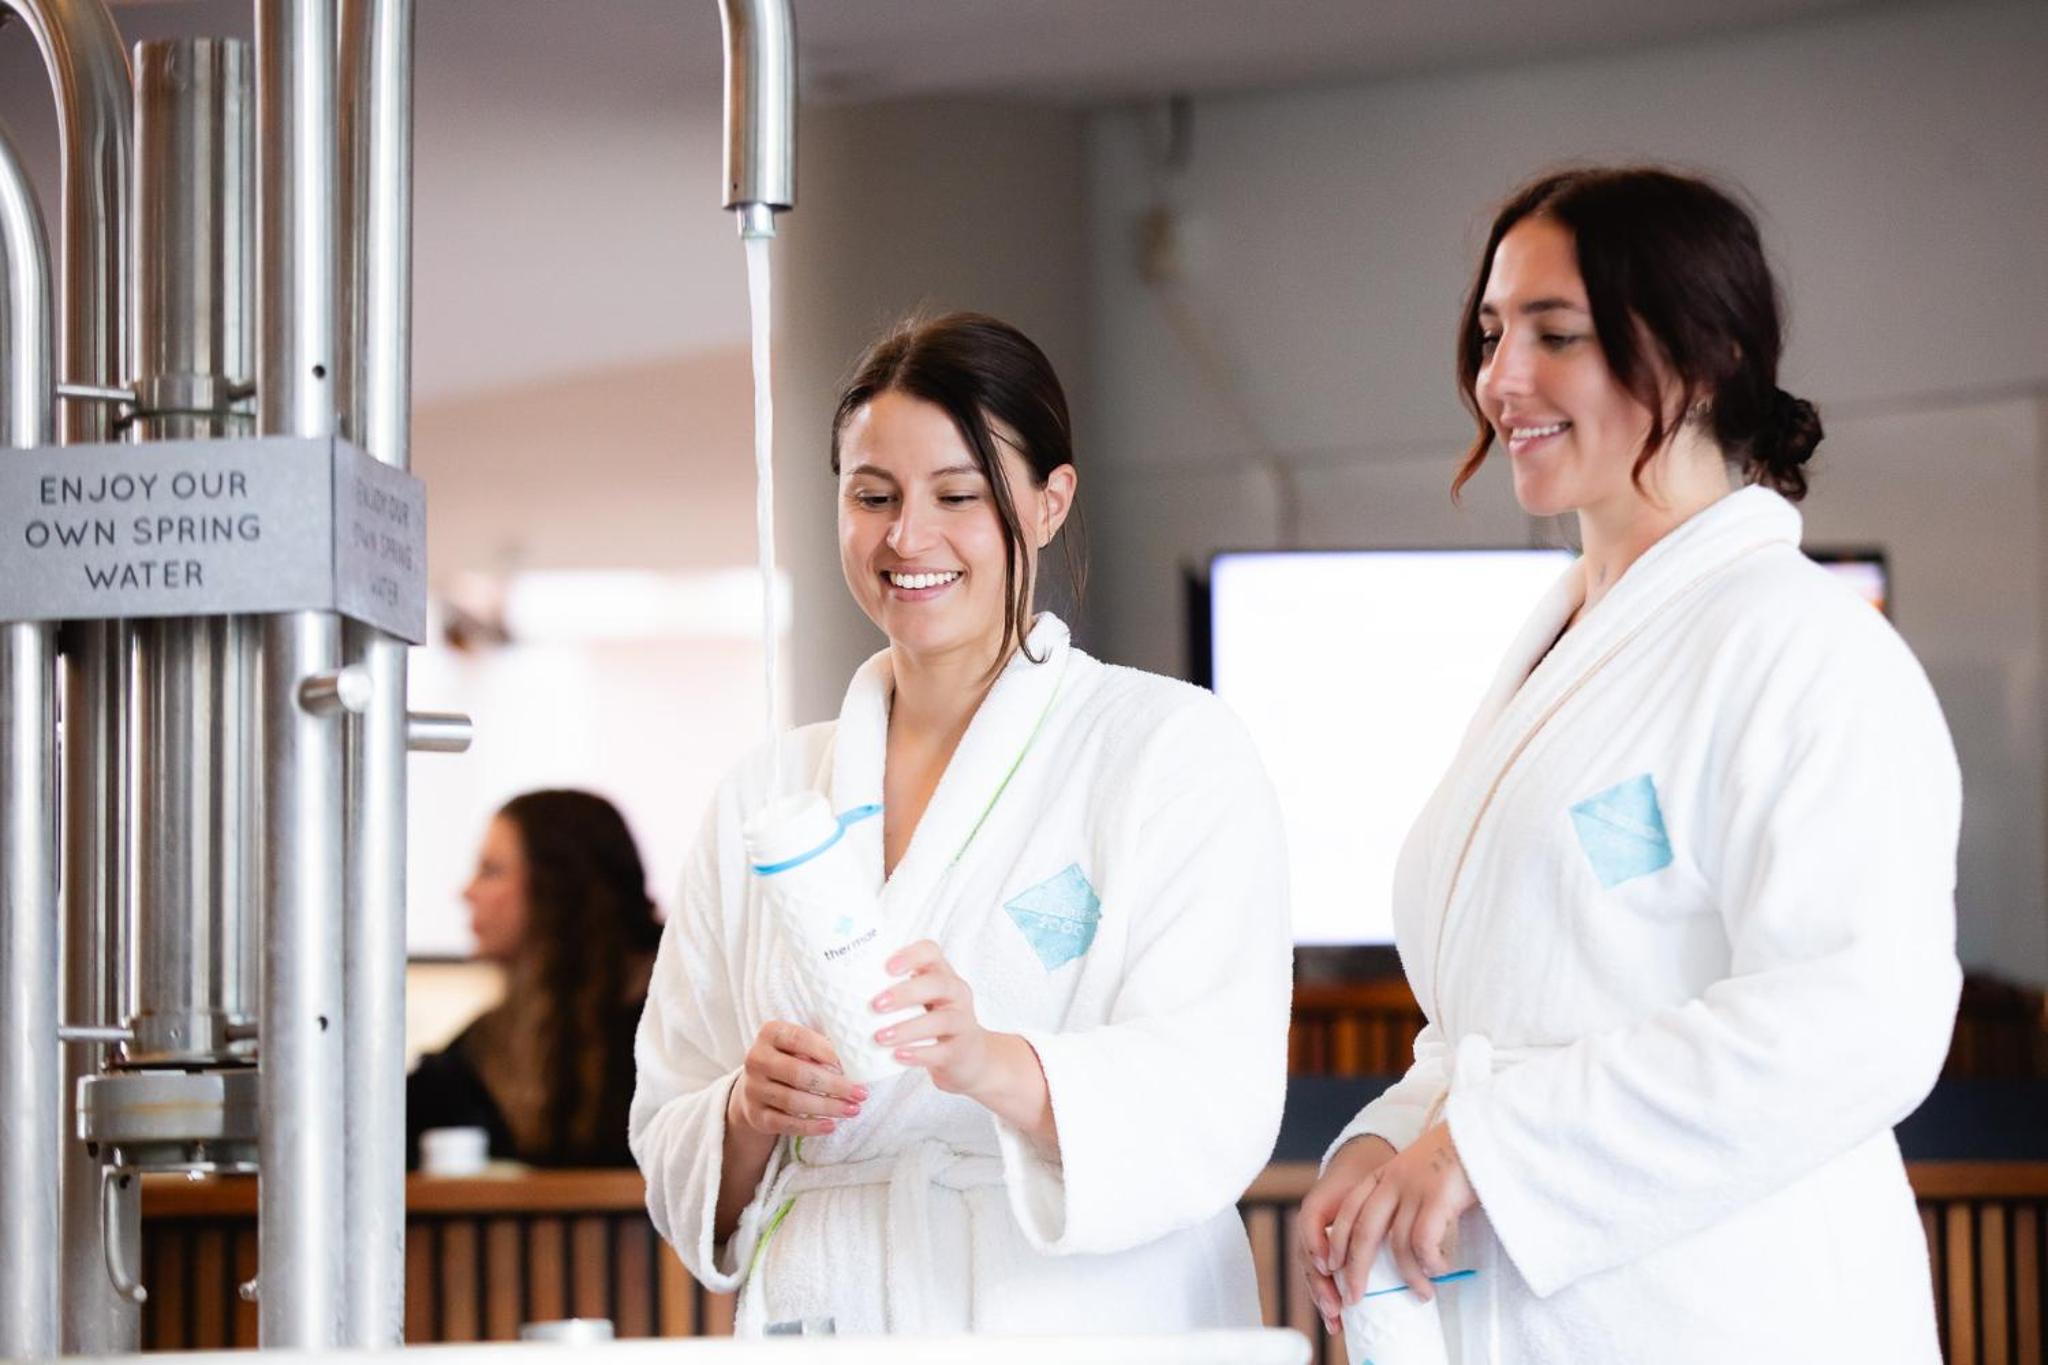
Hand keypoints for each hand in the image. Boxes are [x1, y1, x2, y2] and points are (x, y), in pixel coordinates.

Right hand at [727, 1021, 868, 1139]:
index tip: (847, 1066)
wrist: (757, 1087)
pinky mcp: (756, 1115)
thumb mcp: (801, 1045)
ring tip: (853, 1110)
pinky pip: (785, 1123)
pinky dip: (810, 1126)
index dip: (825, 1052)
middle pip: (798, 1073)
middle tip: (860, 1094)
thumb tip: (853, 1063)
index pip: (799, 1039)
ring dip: (828, 1107)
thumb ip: (821, 1047)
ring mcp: (753, 1089)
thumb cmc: (790, 1060)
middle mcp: (757, 1059)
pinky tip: (830, 1126)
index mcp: (770, 1033)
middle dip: (834, 1085)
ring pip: (793, 1101)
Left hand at [871, 940, 1005, 1096]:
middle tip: (875, 1005)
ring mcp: (962, 1022)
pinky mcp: (961, 1051)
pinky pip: (941, 1051)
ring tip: (880, 1037)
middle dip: (905, 993)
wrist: (971, 1058)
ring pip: (940, 1020)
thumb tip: (837, 986)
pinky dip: (919, 1054)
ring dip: (907, 1028)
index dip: (910, 955)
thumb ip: (895, 990)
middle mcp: (956, 993)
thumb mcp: (923, 1001)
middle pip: (937, 984)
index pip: (931, 952)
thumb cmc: (933, 1023)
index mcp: (942, 974)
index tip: (886, 967)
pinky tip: (898, 1057)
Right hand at [1297, 1134, 1396, 1332]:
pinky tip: (1336, 1319)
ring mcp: (1316, 1240)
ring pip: (1312, 1272)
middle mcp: (1312, 1224)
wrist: (1358, 1168)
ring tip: (1335, 1318)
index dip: (1317, 1246)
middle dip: (1320, 1284)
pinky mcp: (1326, 1253)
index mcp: (1319, 1203)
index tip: (1329, 1267)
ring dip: (1322, 1296)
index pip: (1310, 1224)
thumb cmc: (1365, 1179)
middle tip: (1335, 1306)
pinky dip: (1328, 1298)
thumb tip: (1404, 1232)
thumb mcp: (1371, 1182)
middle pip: (1308, 1256)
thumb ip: (1378, 1199)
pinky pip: (1322, 1278)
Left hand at [1327, 1121, 1475, 1308]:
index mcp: (1384, 1175)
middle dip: (1355, 1270)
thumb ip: (1404, 1199)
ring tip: (1421, 1293)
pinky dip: (1429, 1263)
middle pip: (1362, 1232)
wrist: (1485, 1129)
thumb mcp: (1419, 1173)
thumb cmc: (1458, 1159)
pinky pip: (1423, 1242)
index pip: (1349, 1211)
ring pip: (1396, 1243)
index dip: (1337, 1243)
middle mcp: (1393, 1179)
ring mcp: (1415, 1187)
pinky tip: (1440, 1269)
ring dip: (1407, 1276)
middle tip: (1354, 1299)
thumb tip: (1398, 1245)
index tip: (1332, 1270)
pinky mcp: (1438, 1195)